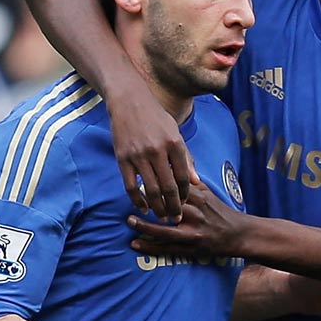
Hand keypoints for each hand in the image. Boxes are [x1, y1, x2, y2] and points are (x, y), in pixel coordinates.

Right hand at [108, 90, 193, 221]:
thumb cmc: (155, 117)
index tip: (185, 203)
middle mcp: (157, 150)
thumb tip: (197, 182)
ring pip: (151, 191)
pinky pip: (131, 186)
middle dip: (174, 207)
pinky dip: (138, 200)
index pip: (184, 177)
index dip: (186, 194)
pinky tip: (143, 208)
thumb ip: (186, 158)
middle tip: (176, 219)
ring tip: (162, 217)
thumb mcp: (175, 133)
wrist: (128, 101)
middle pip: (169, 188)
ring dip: (158, 208)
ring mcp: (139, 156)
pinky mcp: (123, 159)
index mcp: (174, 143)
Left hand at [128, 181, 249, 261]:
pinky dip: (150, 246)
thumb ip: (192, 183)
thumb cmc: (222, 213)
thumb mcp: (210, 194)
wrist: (240, 234)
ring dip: (144, 226)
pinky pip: (166, 248)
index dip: (156, 184)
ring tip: (129, 221)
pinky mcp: (191, 248)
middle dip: (147, 204)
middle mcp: (194, 214)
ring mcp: (192, 233)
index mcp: (199, 198)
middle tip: (130, 199)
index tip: (142, 178)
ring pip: (163, 230)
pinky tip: (135, 243)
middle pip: (166, 207)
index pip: (174, 188)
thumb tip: (175, 167)